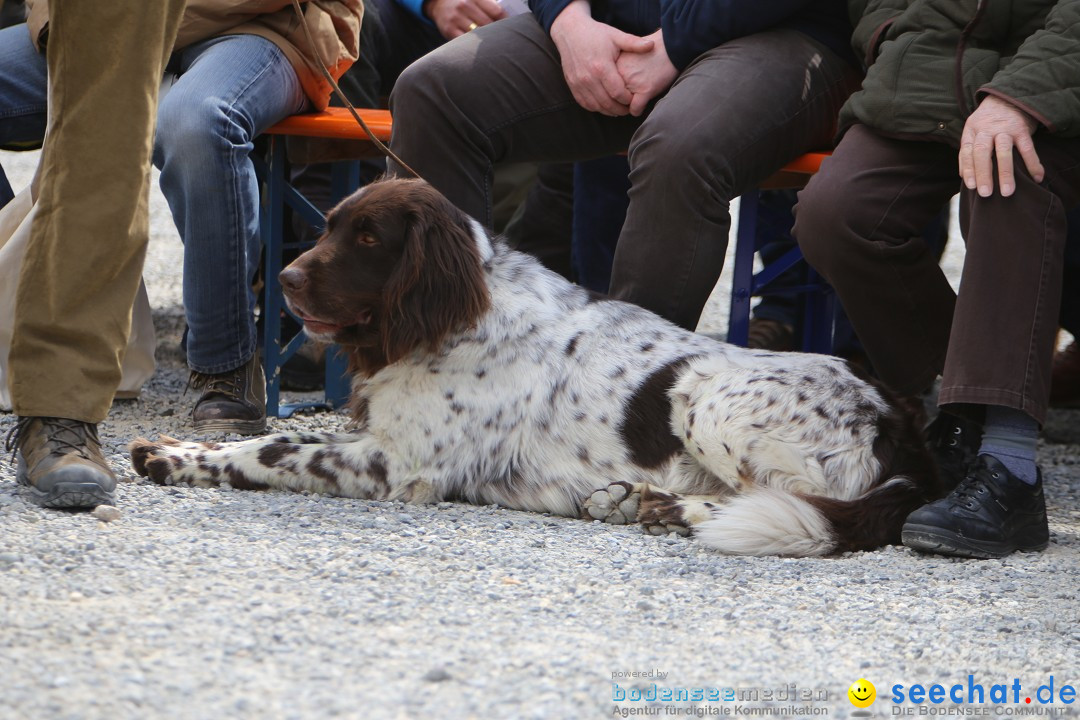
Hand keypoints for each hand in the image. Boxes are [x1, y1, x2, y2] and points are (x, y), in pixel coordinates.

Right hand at [424, 0, 506, 39]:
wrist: (438, 4)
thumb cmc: (463, 2)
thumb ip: (489, 5)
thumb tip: (507, 18)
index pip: (497, 11)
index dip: (506, 21)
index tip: (512, 27)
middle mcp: (465, 5)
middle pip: (489, 24)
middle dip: (497, 32)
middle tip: (504, 38)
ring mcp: (456, 18)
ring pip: (478, 34)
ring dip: (487, 40)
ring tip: (492, 43)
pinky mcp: (449, 30)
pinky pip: (466, 41)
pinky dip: (474, 45)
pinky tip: (479, 47)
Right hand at [550, 0, 652, 115]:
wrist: (570, 32)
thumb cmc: (596, 34)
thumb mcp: (616, 36)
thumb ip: (634, 43)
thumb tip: (652, 46)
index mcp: (601, 67)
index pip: (618, 93)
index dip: (628, 100)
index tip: (635, 99)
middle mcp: (588, 78)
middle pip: (607, 103)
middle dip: (620, 109)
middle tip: (629, 109)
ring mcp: (579, 83)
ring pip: (596, 106)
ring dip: (609, 111)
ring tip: (619, 110)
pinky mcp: (572, 86)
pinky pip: (585, 104)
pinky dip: (596, 108)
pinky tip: (604, 106)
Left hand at [615, 29, 676, 115]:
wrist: (669, 45)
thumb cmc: (651, 49)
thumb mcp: (627, 53)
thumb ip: (617, 67)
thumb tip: (610, 82)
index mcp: (614, 65)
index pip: (604, 86)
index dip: (609, 92)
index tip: (615, 94)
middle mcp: (620, 75)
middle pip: (611, 97)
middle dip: (616, 102)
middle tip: (623, 102)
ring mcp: (632, 83)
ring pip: (621, 106)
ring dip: (625, 108)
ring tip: (632, 104)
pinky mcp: (645, 90)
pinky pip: (635, 109)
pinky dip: (637, 111)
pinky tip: (641, 107)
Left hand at [959, 95, 1043, 197]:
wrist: (1008, 97)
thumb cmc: (988, 121)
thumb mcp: (973, 130)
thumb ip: (968, 151)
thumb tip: (963, 176)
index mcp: (972, 130)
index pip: (967, 152)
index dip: (968, 169)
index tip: (971, 186)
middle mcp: (987, 129)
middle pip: (982, 152)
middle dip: (983, 174)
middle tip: (986, 194)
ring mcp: (1005, 128)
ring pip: (1003, 151)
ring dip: (1005, 172)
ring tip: (1007, 191)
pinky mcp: (1022, 128)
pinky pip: (1027, 148)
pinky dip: (1032, 163)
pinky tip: (1037, 177)